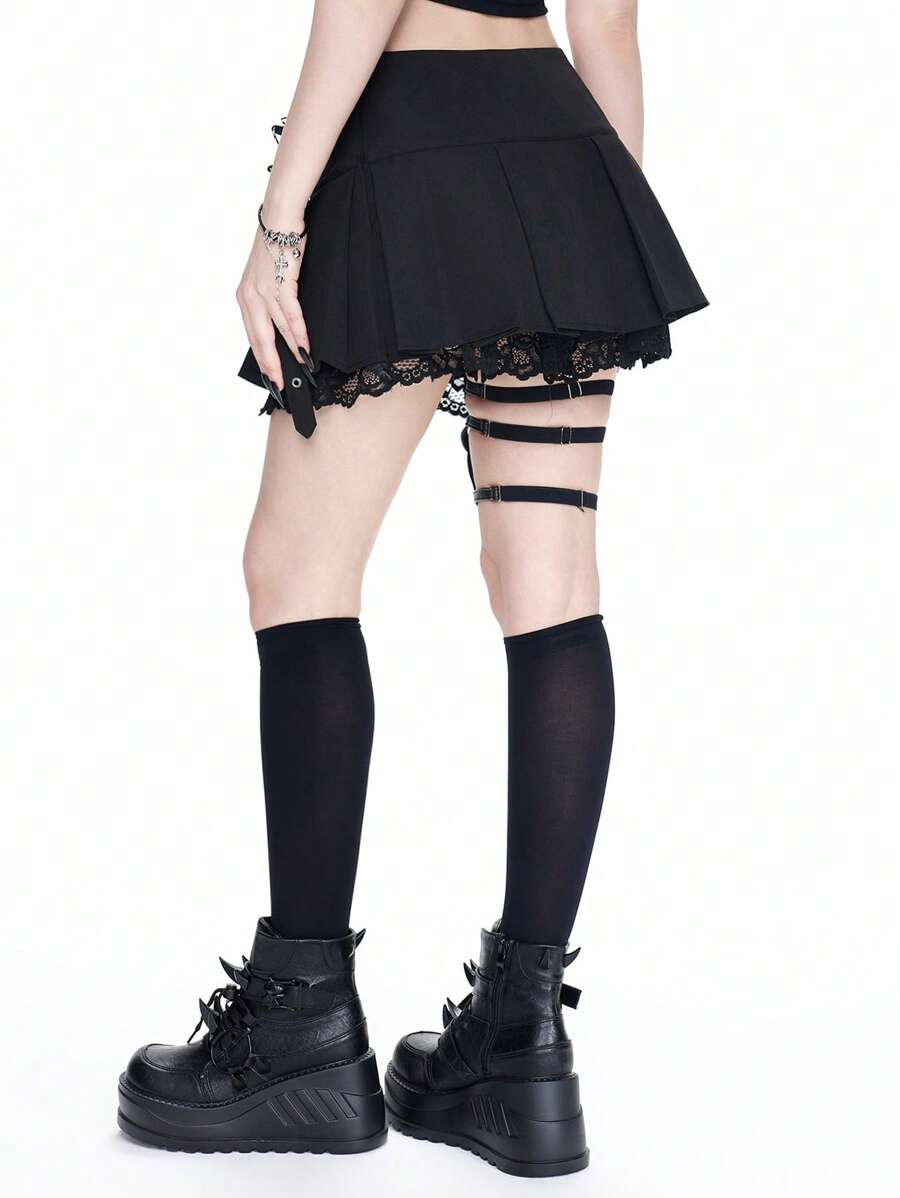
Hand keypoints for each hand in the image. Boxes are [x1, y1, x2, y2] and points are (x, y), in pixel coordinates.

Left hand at [236, 220, 308, 391]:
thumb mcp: (269, 276)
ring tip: (298, 368)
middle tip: (280, 384)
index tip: (270, 377)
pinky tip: (303, 346)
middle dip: (271, 364)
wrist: (279, 217)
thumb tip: (284, 326)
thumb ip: (271, 300)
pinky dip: (298, 332)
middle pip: (260, 338)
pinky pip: (289, 313)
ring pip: (275, 329)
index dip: (261, 358)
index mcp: (245, 296)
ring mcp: (263, 290)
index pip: (252, 335)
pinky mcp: (280, 281)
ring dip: (288, 352)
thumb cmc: (277, 245)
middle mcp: (249, 295)